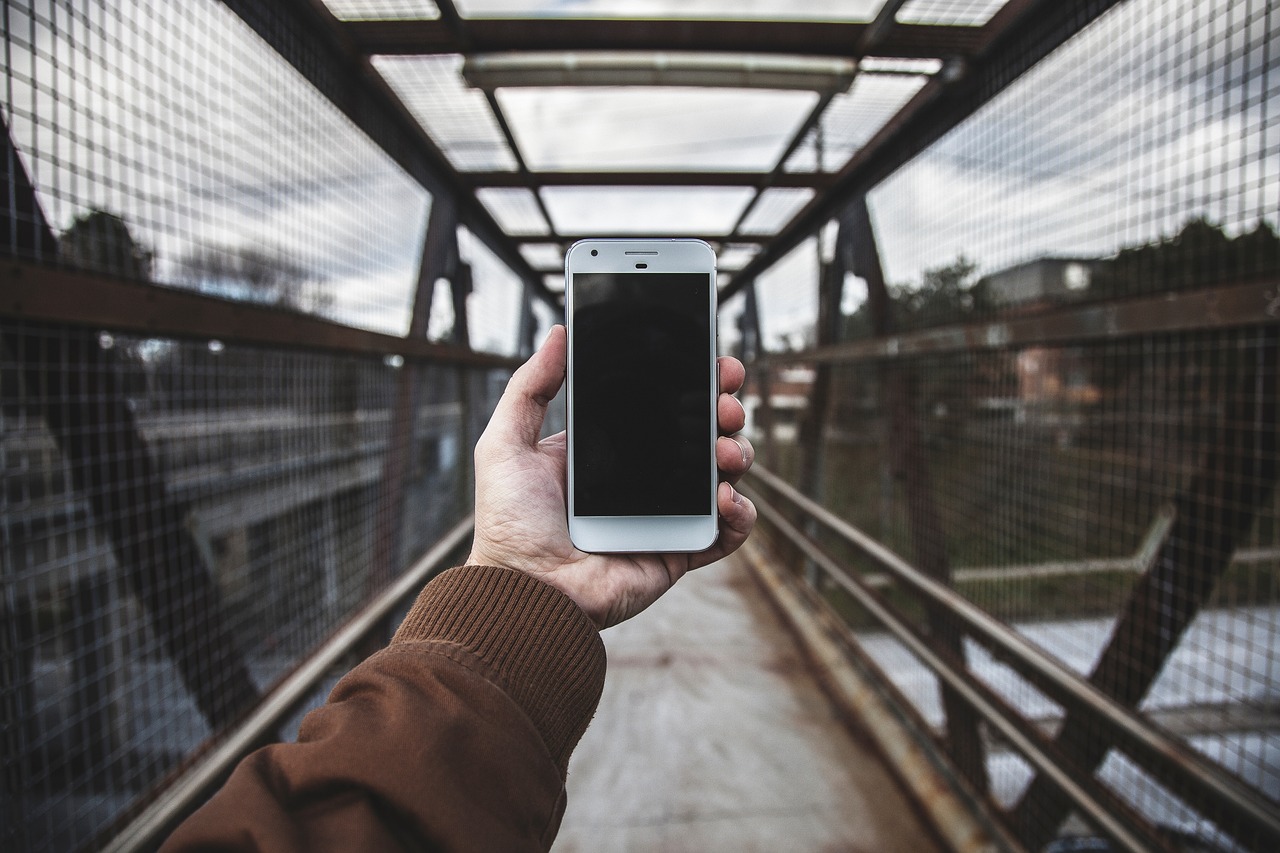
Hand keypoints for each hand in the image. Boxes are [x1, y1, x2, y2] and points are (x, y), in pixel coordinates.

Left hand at [466, 324, 755, 627]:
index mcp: (609, 449)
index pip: (661, 405)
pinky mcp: (679, 552)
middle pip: (701, 433)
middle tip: (725, 402)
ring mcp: (664, 515)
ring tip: (725, 451)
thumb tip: (559, 332)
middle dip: (723, 411)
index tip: (715, 363)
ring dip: (737, 454)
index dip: (693, 383)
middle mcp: (642, 478)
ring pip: (722, 476)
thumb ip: (531, 386)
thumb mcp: (505, 442)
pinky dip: (741, 514)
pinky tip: (727, 498)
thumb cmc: (508, 522)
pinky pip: (726, 532)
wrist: (524, 590)